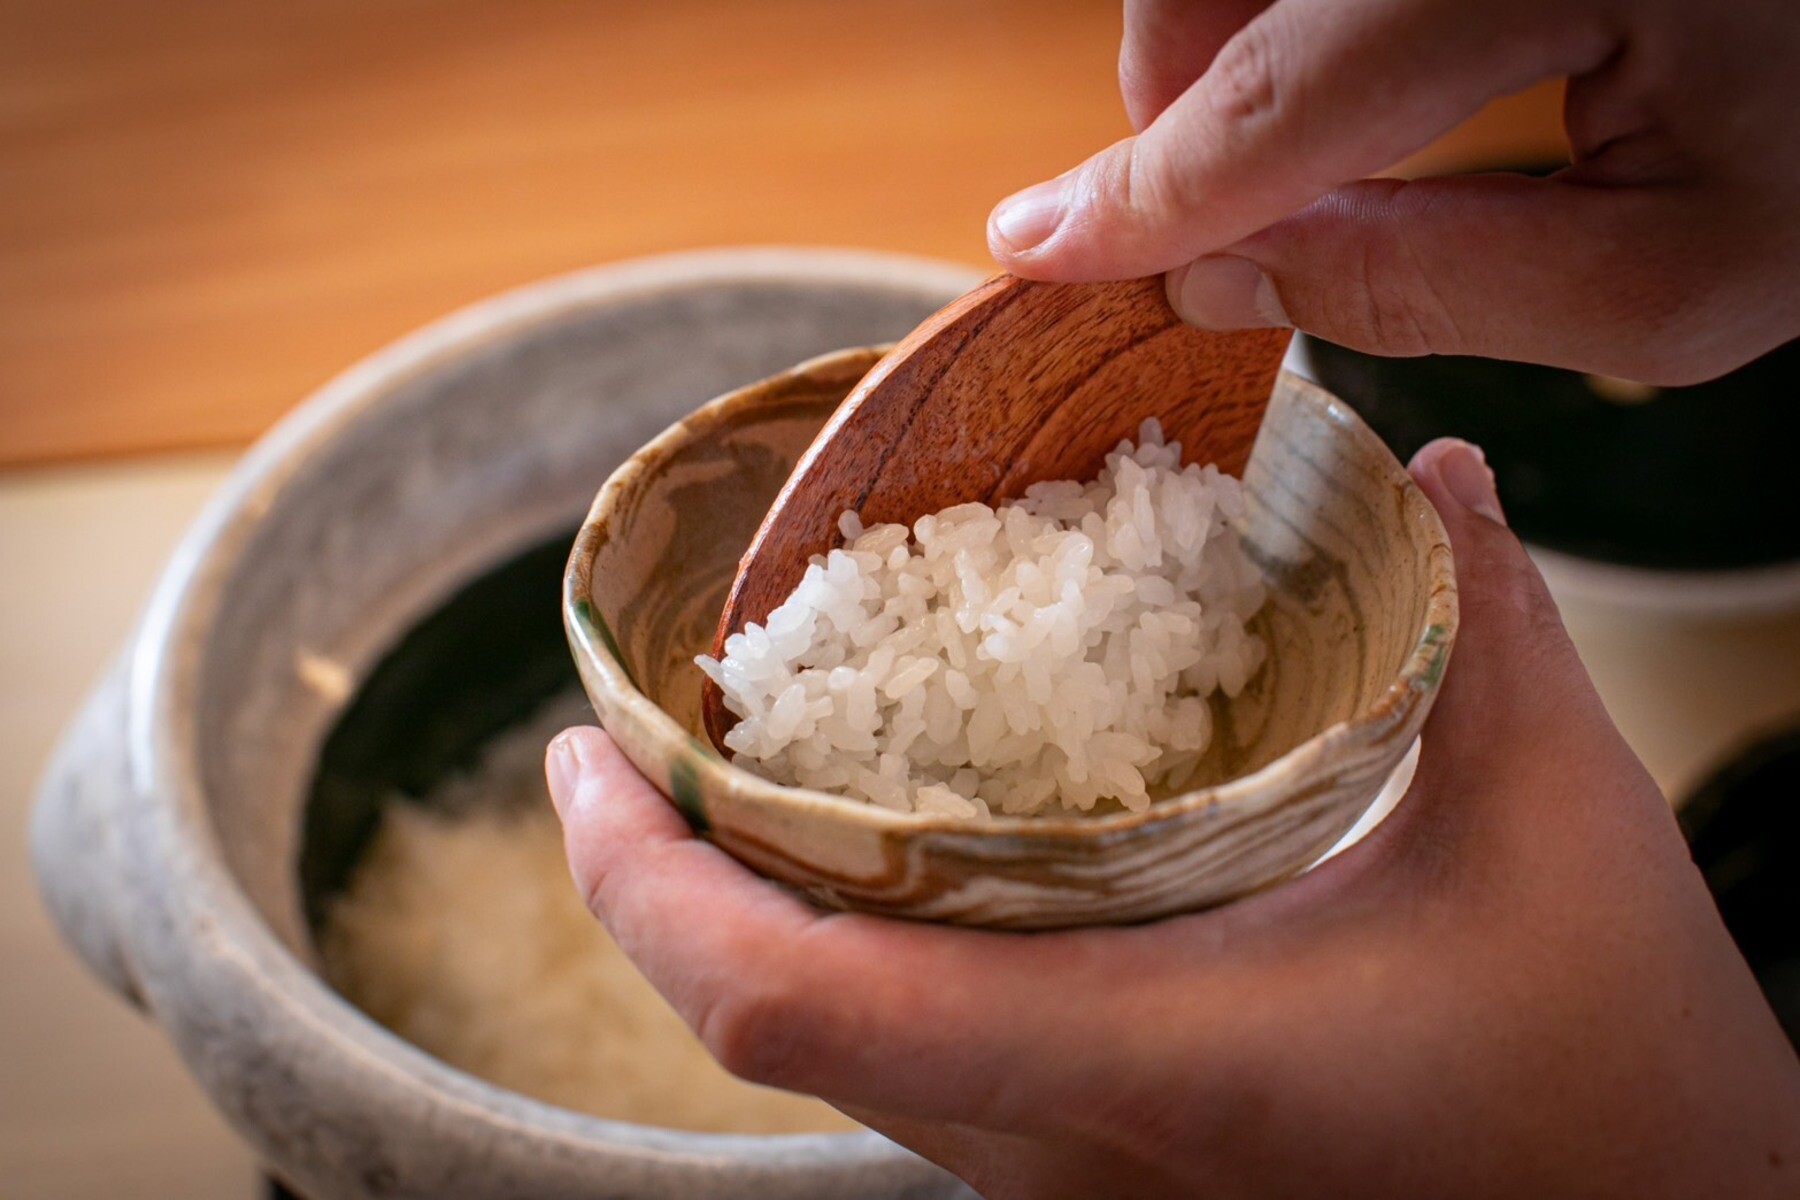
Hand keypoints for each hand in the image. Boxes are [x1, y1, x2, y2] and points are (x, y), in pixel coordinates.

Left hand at [547, 439, 1799, 1198]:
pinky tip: (887, 856)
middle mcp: (1066, 1144)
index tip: (584, 750)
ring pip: (832, 1055)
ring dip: (744, 912)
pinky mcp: (1101, 1173)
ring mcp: (1073, 1178)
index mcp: (1140, 1054)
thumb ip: (1482, 633)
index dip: (641, 879)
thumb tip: (1434, 476)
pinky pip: (911, 1064)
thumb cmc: (1618, 1093)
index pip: (790, 997)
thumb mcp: (1563, 833)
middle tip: (636, 728)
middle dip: (662, 874)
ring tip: (727, 768)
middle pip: (766, 1024)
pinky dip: (851, 950)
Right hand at [987, 0, 1799, 383]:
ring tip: (1289, 152)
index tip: (1039, 248)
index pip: (1290, 93)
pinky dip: (1282, 10)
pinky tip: (1340, 62)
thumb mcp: (1663, 281)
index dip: (1151, 187)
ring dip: (1225, 49)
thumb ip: (1425, 284)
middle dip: (1178, 107)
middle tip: (1205, 218)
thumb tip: (1217, 276)